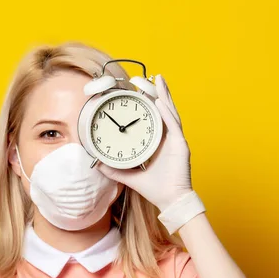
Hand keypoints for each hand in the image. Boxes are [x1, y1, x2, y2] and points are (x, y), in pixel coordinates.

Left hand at [96, 74, 192, 212]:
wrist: (170, 201)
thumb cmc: (155, 189)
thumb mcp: (130, 176)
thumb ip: (114, 170)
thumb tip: (97, 164)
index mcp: (159, 142)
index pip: (154, 117)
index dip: (149, 103)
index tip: (139, 90)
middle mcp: (169, 138)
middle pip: (163, 110)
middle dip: (157, 92)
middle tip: (149, 76)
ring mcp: (176, 140)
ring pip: (170, 112)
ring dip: (163, 95)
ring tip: (157, 80)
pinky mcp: (181, 146)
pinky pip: (173, 125)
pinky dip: (167, 113)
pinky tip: (160, 102)